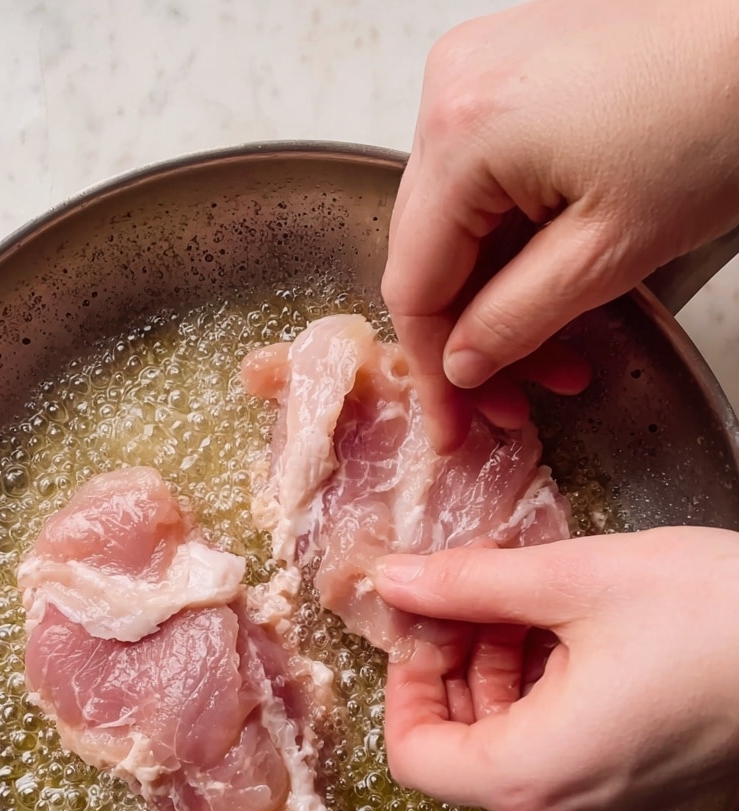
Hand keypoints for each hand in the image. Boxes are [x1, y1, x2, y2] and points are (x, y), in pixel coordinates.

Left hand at [374, 528, 738, 810]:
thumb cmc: (719, 620)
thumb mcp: (574, 582)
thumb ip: (468, 584)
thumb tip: (394, 581)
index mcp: (532, 775)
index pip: (412, 755)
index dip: (404, 682)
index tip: (425, 623)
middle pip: (458, 745)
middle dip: (455, 662)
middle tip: (478, 592)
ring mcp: (598, 809)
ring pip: (504, 744)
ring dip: (498, 669)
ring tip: (527, 601)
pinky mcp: (629, 791)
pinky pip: (552, 748)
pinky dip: (541, 690)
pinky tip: (567, 630)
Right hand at [382, 0, 738, 451]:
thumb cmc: (717, 119)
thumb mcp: (610, 255)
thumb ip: (516, 322)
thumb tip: (459, 367)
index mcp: (462, 134)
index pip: (413, 284)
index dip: (433, 370)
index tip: (455, 428)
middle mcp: (449, 92)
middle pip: (428, 254)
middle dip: (472, 340)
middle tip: (515, 402)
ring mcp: (473, 74)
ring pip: (456, 224)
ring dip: (497, 298)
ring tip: (559, 354)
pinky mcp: (505, 71)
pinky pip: (480, 180)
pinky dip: (509, 241)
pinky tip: (550, 281)